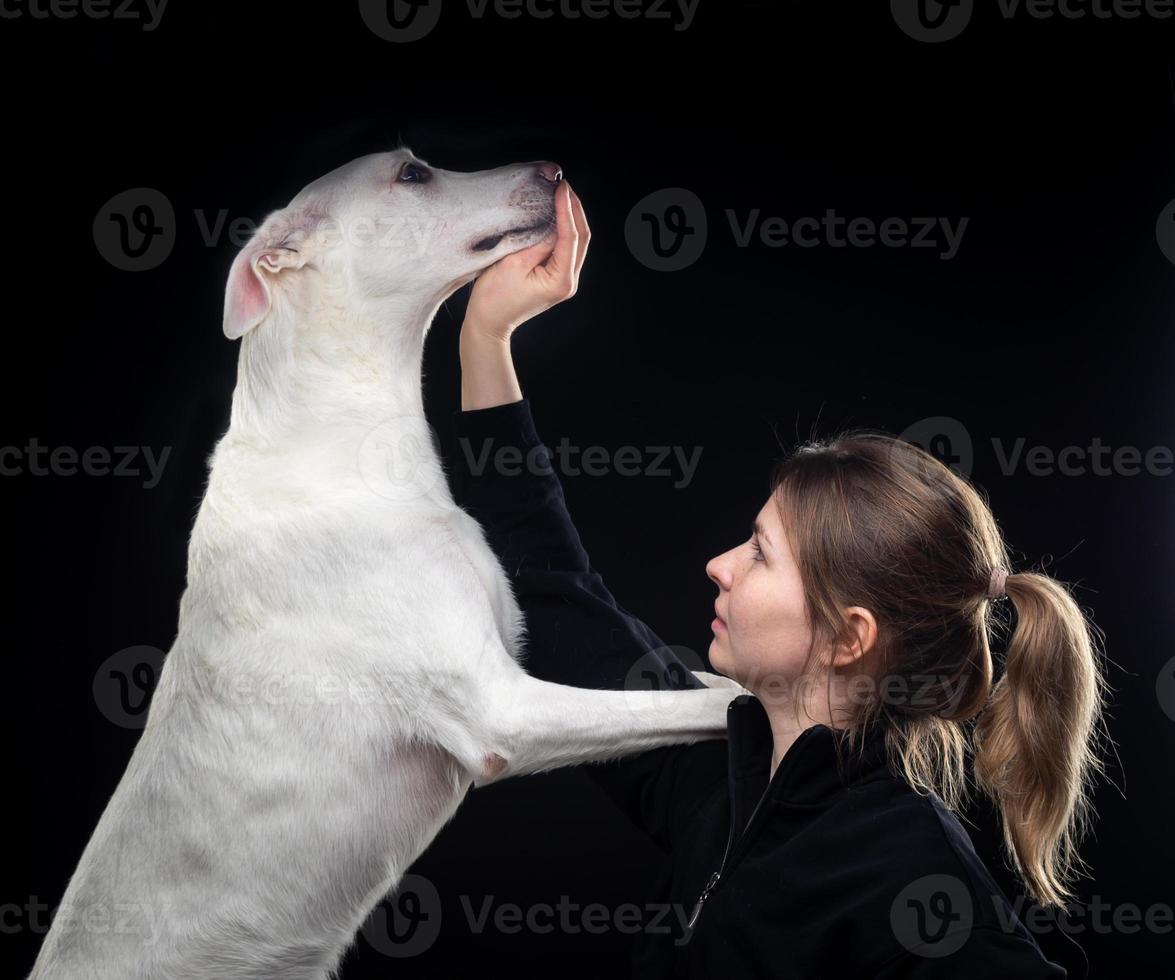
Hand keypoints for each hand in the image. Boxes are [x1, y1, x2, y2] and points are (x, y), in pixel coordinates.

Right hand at [463, 180, 589, 343]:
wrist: (488, 323)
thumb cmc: (495, 297)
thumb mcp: (513, 263)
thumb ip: (537, 241)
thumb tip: (552, 219)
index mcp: (561, 280)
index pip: (570, 237)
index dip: (566, 209)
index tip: (561, 188)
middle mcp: (568, 281)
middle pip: (581, 238)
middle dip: (575, 209)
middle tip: (563, 186)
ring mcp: (564, 280)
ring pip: (576, 242)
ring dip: (571, 217)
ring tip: (561, 194)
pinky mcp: (556, 277)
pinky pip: (566, 248)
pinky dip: (563, 228)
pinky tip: (555, 213)